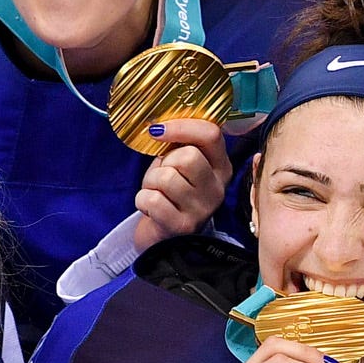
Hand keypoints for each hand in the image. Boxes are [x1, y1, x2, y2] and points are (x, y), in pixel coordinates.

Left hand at [127, 118, 233, 250]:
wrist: (163, 237)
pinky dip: (142, 200)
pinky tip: (151, 209)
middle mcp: (218, 189)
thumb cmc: (169, 194)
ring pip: (166, 177)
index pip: (211, 134)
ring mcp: (202, 210)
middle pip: (187, 156)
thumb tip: (158, 125)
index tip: (157, 130)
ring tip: (156, 192)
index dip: (181, 127)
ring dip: (150, 182)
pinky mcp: (183, 227)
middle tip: (161, 175)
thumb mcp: (180, 165)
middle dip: (164, 162)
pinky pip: (153, 199)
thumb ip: (179, 144)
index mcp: (221, 167)